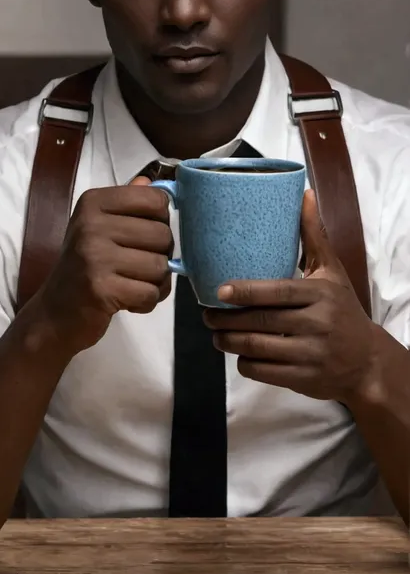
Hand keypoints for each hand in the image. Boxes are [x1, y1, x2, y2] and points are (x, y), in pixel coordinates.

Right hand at [36, 177, 172, 356]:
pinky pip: (150, 293)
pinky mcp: (101, 290)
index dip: (161, 220)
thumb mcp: (99, 228)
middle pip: (163, 234)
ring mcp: (94, 257)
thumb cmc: (83, 268)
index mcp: (93, 203)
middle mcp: (91, 225)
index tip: (144, 235)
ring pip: (160, 267)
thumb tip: (149, 181)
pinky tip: (129, 301)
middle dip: (160, 256)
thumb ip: (126, 205)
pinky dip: (147, 302)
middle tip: (138, 267)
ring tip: (133, 285)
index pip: (155, 199)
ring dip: (155, 283)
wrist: (53, 314)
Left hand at [204, 190, 380, 405]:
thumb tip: (304, 193)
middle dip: (226, 320)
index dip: (245, 292)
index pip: (277, 292)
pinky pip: (261, 371)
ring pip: (256, 348)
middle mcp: (316, 324)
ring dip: (228, 342)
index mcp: (320, 294)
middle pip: (260, 321)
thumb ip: (313, 236)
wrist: (366, 362)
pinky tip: (240, 353)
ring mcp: (310, 354)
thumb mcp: (331, 273)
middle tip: (207, 315)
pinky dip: (244, 362)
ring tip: (217, 334)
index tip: (218, 292)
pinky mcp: (303, 379)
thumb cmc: (342, 310)